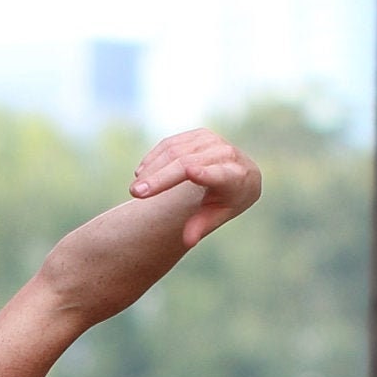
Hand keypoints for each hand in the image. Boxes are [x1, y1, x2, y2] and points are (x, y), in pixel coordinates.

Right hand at [129, 128, 261, 246]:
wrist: (241, 173)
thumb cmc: (227, 200)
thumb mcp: (218, 215)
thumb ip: (201, 226)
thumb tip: (188, 242)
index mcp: (235, 177)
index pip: (219, 175)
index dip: (205, 173)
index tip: (190, 173)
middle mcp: (225, 154)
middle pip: (187, 164)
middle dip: (160, 178)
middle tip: (135, 193)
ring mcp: (211, 140)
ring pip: (175, 152)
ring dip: (152, 170)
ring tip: (135, 189)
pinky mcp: (198, 134)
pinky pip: (170, 144)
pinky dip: (153, 158)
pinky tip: (141, 173)